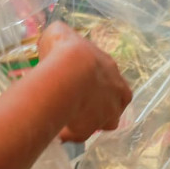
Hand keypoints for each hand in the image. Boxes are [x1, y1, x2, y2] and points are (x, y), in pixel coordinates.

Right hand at [37, 22, 132, 142]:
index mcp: (112, 70)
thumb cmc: (66, 49)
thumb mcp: (61, 33)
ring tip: (68, 117)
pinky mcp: (90, 129)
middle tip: (76, 102)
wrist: (68, 71)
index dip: (94, 83)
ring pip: (103, 124)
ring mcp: (106, 114)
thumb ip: (62, 37)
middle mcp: (116, 93)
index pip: (109, 81)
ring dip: (88, 122)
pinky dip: (68, 133)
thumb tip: (57, 39)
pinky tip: (54, 126)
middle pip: (111, 104)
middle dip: (97, 106)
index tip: (78, 83)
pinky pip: (78, 135)